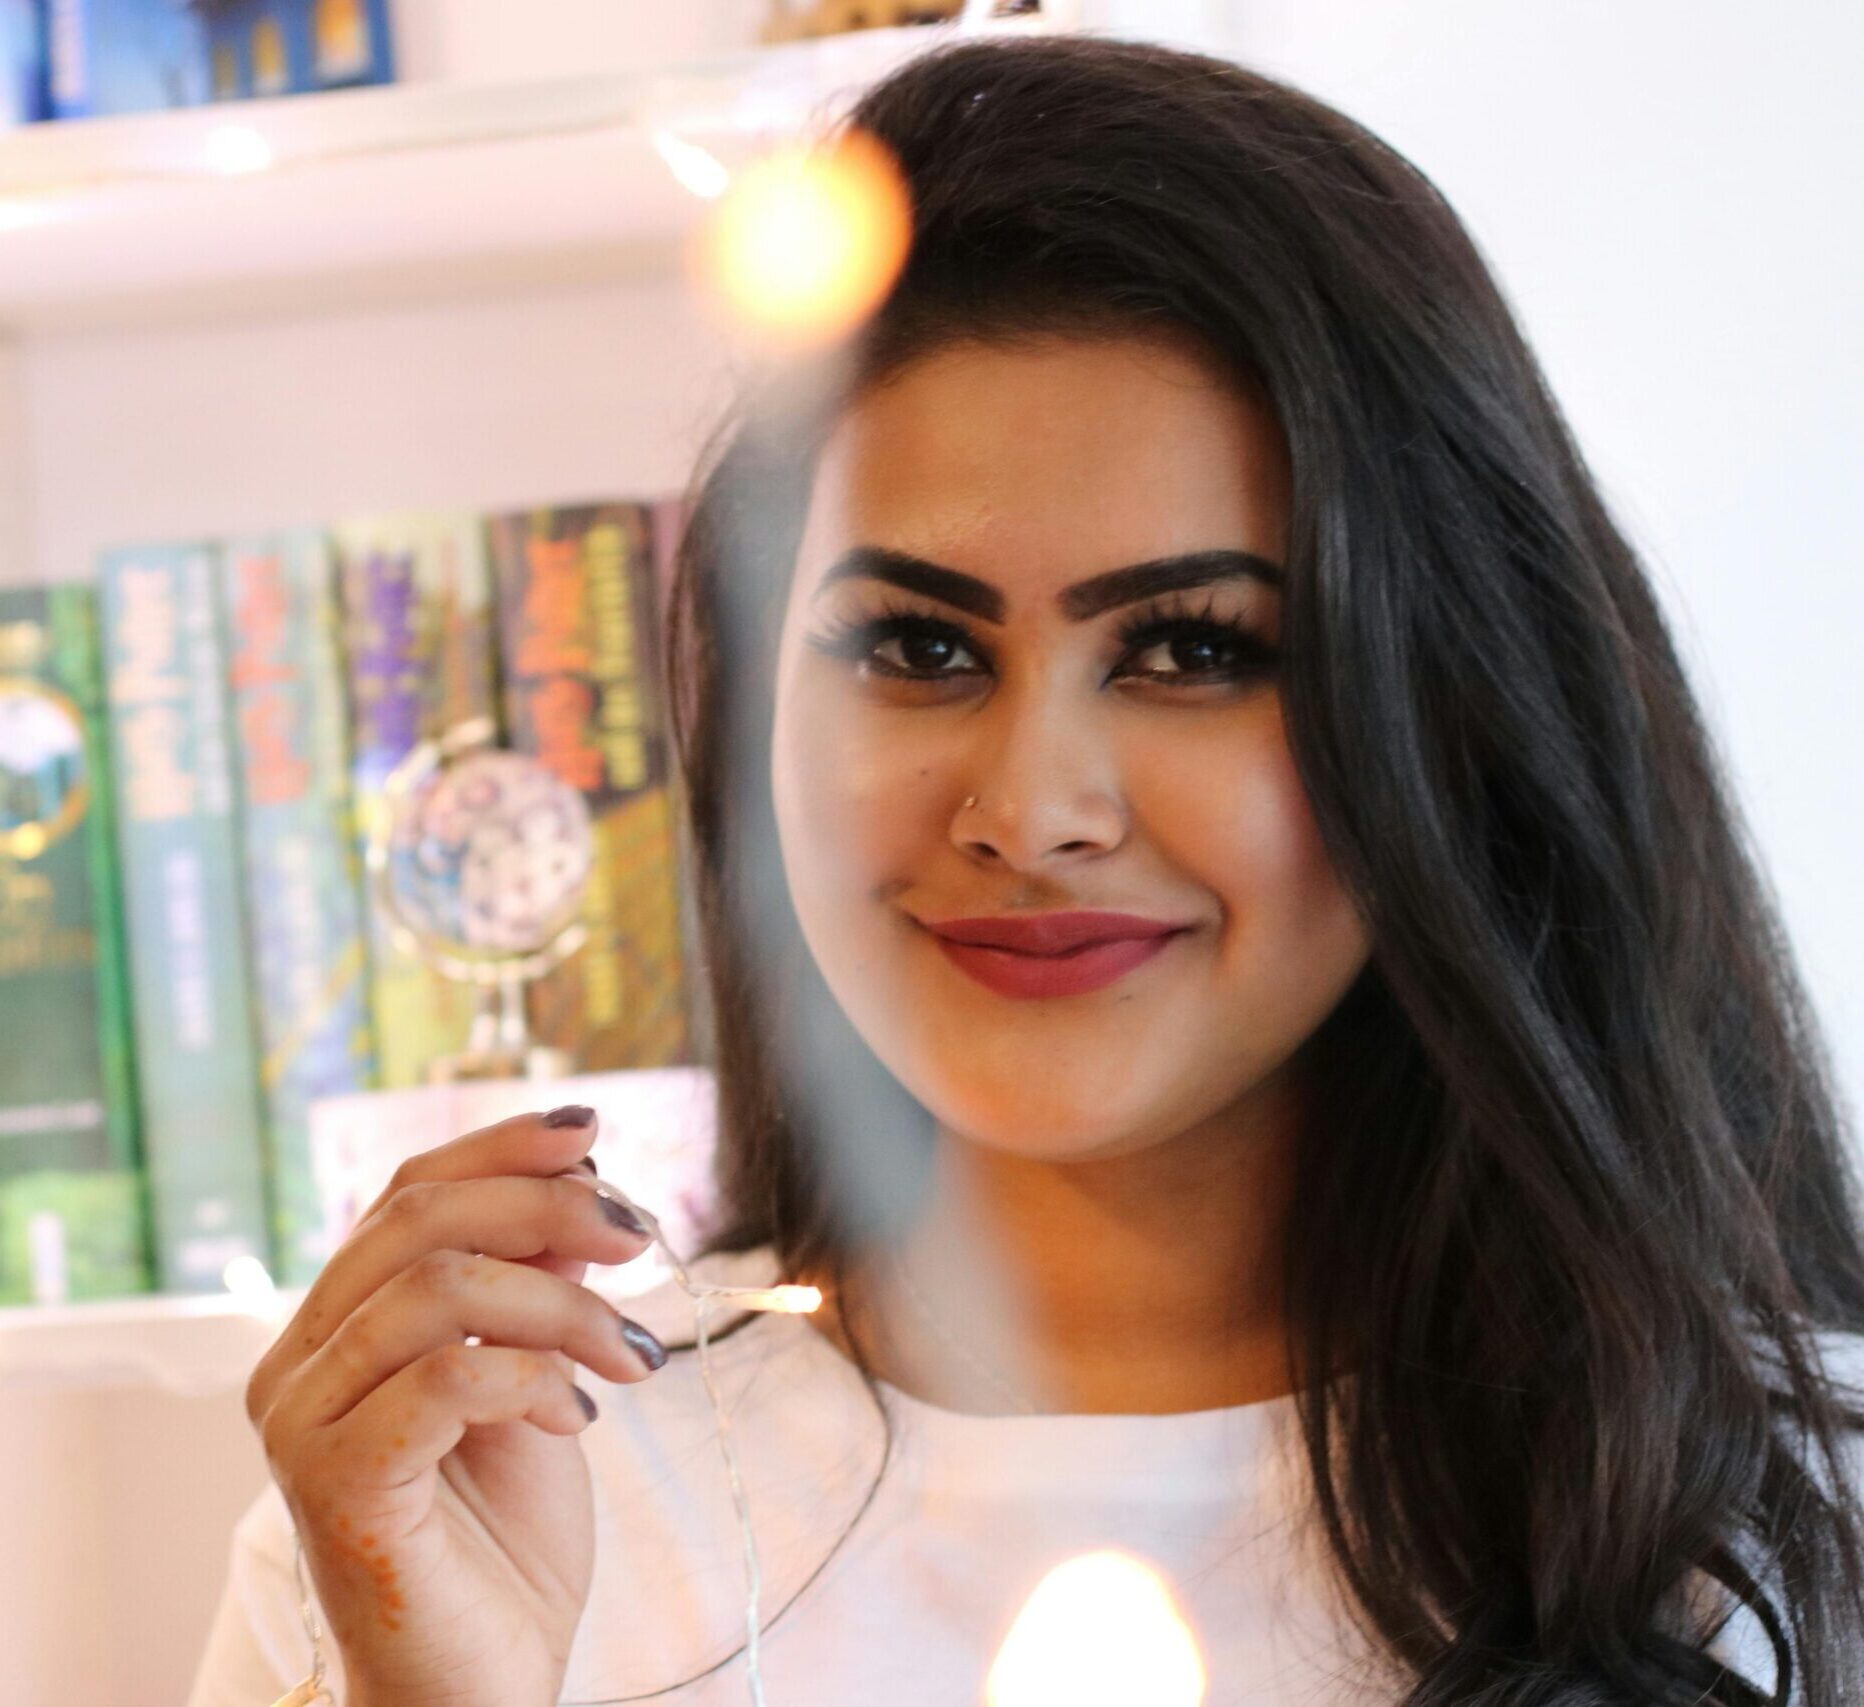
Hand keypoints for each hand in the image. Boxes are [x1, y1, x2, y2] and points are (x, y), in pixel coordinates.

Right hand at [244, 1108, 665, 1706]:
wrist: (480, 1683)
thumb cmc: (505, 1538)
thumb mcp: (539, 1377)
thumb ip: (539, 1284)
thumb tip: (583, 1183)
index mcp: (336, 1324)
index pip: (408, 1192)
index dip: (502, 1148)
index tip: (595, 1134)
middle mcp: (296, 1362)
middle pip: (419, 1220)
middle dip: (548, 1208)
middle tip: (640, 1239)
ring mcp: (302, 1422)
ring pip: (440, 1290)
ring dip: (565, 1305)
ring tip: (631, 1354)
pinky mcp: (333, 1482)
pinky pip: (446, 1378)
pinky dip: (535, 1378)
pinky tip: (579, 1417)